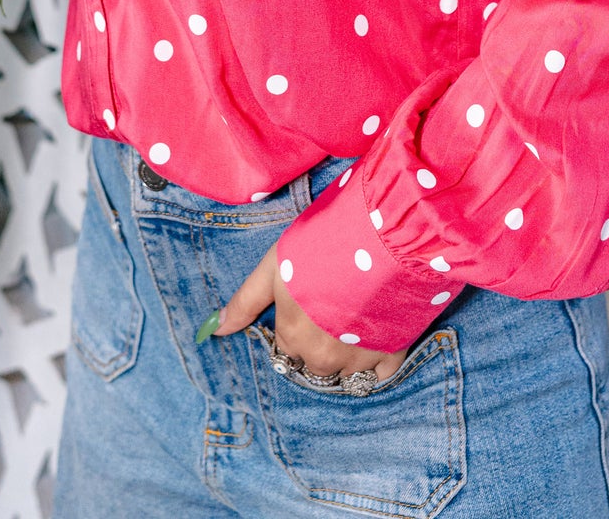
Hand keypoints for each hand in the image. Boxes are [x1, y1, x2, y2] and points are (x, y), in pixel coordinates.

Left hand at [204, 241, 408, 382]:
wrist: (382, 233)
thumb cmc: (323, 242)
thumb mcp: (276, 263)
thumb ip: (246, 301)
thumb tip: (216, 329)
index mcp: (292, 336)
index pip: (286, 349)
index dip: (296, 325)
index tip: (310, 303)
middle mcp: (323, 358)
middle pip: (315, 364)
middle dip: (320, 343)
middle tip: (334, 306)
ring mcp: (359, 358)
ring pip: (346, 372)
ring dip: (348, 352)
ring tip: (357, 314)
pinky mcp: (392, 353)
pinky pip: (380, 374)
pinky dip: (377, 359)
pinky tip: (378, 329)